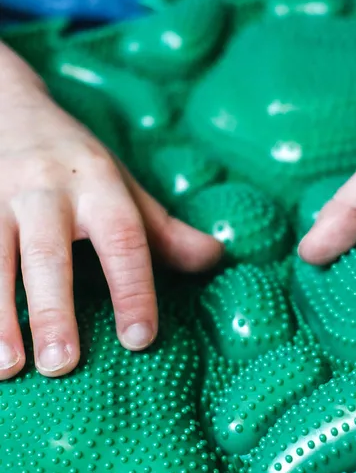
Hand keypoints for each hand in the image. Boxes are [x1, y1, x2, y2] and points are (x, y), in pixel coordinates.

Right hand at [0, 53, 221, 379]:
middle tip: (62, 365)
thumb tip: (217, 258)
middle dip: (54, 310)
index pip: (124, 241)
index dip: (134, 290)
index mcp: (98, 186)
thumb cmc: (78, 164)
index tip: (140, 339)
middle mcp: (44, 190)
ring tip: (7, 368)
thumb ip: (166, 232)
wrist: (6, 104)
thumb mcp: (125, 190)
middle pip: (48, 254)